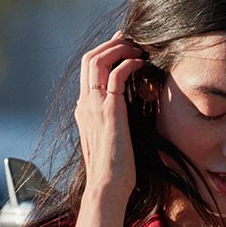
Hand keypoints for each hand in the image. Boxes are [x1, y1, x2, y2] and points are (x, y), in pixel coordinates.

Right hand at [76, 31, 146, 204]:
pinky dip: (128, 63)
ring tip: (137, 49)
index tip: (123, 45)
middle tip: (131, 41)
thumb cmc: (115, 168)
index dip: (105, 52)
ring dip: (118, 49)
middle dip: (110, 44)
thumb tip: (126, 110)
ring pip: (97, 60)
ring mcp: (94, 105)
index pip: (88, 70)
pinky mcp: (109, 110)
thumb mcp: (112, 138)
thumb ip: (114, 120)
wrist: (108, 185)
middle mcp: (85, 103)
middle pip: (88, 58)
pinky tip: (140, 64)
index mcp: (84, 109)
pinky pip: (115, 74)